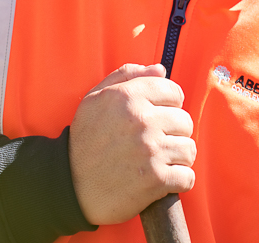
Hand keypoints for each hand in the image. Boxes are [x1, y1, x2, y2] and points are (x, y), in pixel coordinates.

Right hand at [68, 63, 195, 225]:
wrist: (69, 188)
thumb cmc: (84, 142)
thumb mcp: (95, 99)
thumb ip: (126, 76)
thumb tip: (161, 69)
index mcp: (128, 96)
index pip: (174, 92)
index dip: (169, 106)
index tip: (159, 119)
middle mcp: (142, 120)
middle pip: (185, 121)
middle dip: (174, 133)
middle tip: (156, 143)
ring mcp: (150, 150)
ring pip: (189, 149)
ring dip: (177, 158)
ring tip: (160, 161)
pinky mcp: (156, 179)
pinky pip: (187, 177)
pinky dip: (178, 181)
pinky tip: (162, 180)